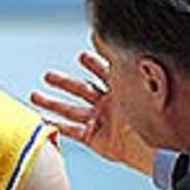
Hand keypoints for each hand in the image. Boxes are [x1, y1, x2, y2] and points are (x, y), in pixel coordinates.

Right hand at [31, 51, 155, 174]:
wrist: (155, 147)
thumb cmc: (150, 117)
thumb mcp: (137, 84)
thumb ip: (121, 64)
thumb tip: (110, 42)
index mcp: (122, 91)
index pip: (104, 73)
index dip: (93, 64)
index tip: (82, 57)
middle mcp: (109, 105)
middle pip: (82, 89)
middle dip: (64, 83)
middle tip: (48, 76)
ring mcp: (101, 121)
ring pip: (71, 109)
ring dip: (52, 103)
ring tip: (34, 96)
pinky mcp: (95, 138)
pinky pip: (72, 131)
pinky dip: (57, 126)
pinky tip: (42, 120)